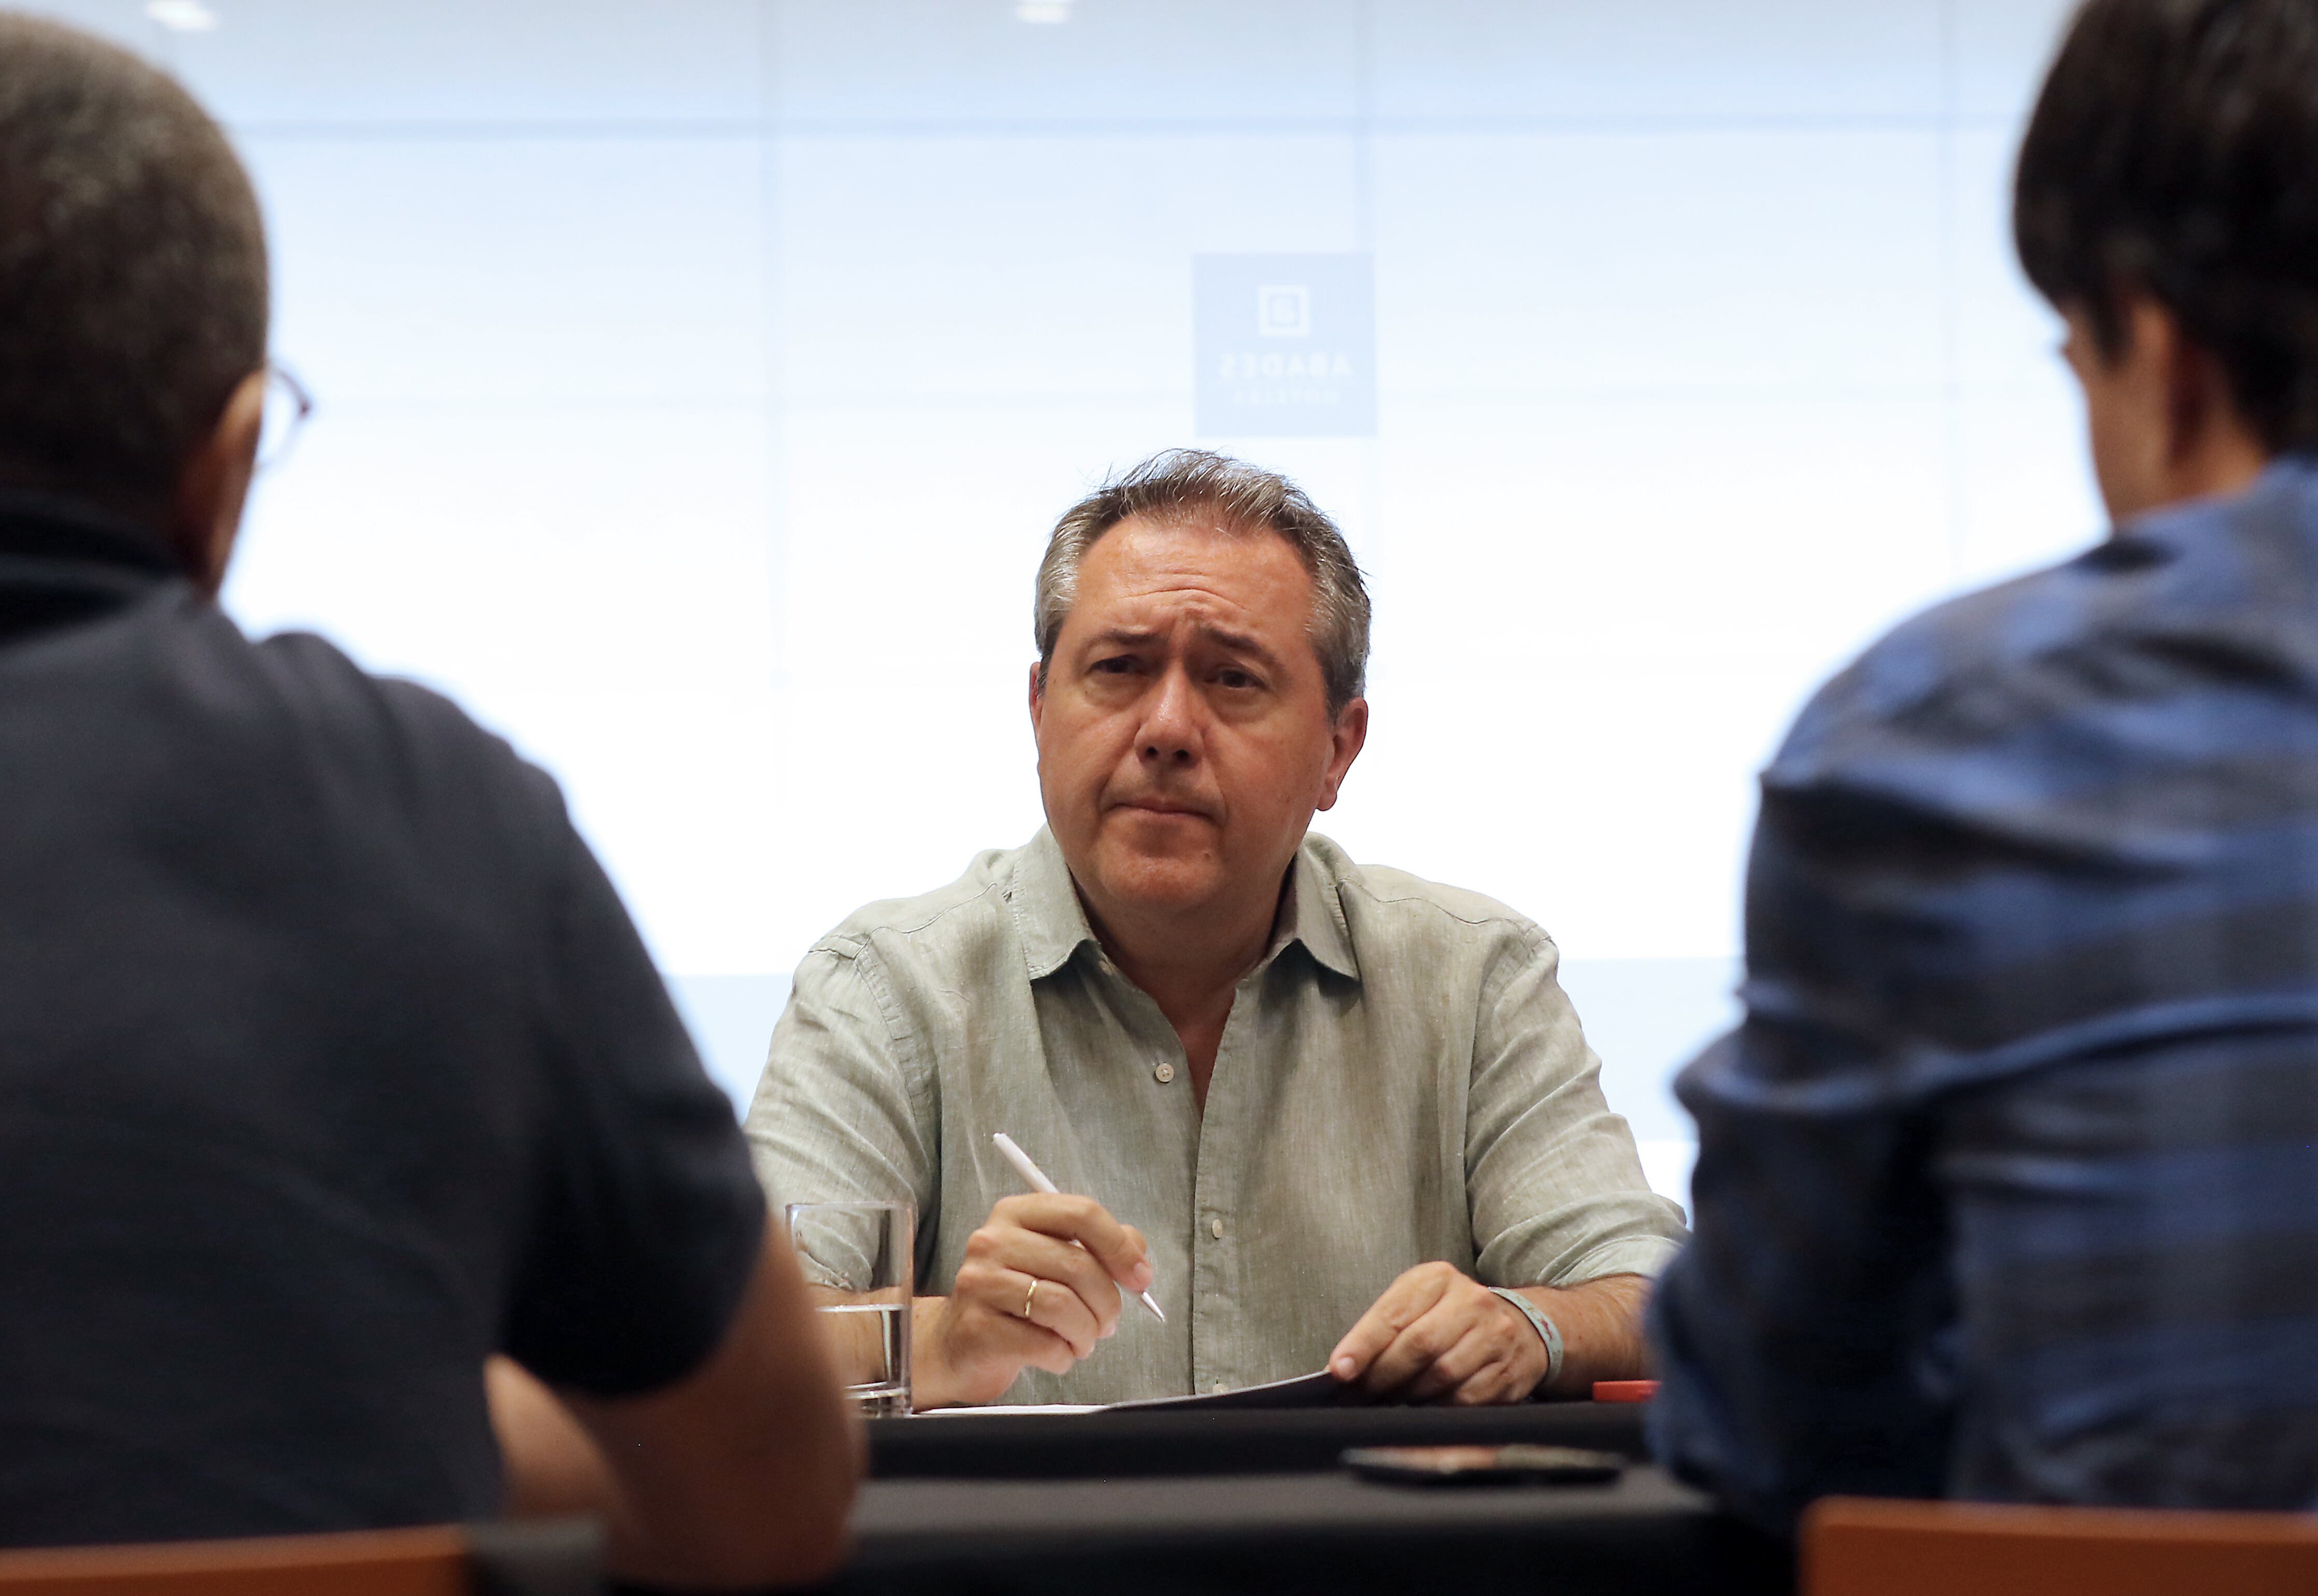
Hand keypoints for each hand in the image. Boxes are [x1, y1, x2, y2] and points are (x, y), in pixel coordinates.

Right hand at [917, 1193, 1151, 1407]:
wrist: (957, 1343)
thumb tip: (1137, 1254)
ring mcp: (980, 1282)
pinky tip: (1057, 1354)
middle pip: (1077, 1264)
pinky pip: (1043, 1343)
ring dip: (1086, 1333)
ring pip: (1062, 1305)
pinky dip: (1063, 1355)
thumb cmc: (1013, 1300)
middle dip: (1107, 1303)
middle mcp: (993, 1240)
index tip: (1140, 1277)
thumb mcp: (1053, 1262)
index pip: (1080, 1213)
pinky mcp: (977, 1326)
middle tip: (1108, 1322)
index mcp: (1017, 1213)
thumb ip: (1097, 1249)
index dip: (1119, 1247)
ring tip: (1082, 1341)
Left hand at [1328, 1262, 1550, 1405]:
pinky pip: (1465, 1397)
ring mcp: (1494, 1335)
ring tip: (1389, 1400)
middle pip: (1418, 1345)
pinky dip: (1438, 1407)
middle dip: (1382, 1375)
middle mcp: (1470, 1301)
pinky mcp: (1508, 1369)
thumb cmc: (1451, 1316)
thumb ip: (1382, 1328)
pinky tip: (1424, 1408)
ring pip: (1442, 1374)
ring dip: (1408, 1394)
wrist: (1521, 1326)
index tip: (1340, 1370)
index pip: (1393, 1313)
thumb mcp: (1416, 1303)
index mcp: (1438, 1279)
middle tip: (1359, 1395)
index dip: (1363, 1345)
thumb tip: (1342, 1368)